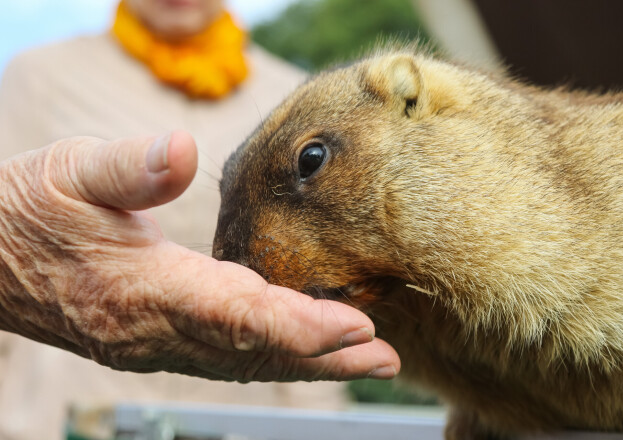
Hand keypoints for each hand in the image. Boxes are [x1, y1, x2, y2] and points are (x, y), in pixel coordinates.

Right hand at [0, 132, 399, 381]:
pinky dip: (274, 355)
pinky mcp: (157, 341)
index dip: (297, 326)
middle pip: (252, 351)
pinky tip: (308, 350)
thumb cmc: (27, 211)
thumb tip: (183, 151)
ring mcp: (155, 343)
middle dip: (322, 356)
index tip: (355, 328)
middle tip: (384, 358)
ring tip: (367, 360)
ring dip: (308, 363)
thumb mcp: (68, 172)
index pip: (234, 316)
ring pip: (244, 362)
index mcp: (140, 289)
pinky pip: (226, 356)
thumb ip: (126, 167)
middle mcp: (154, 329)